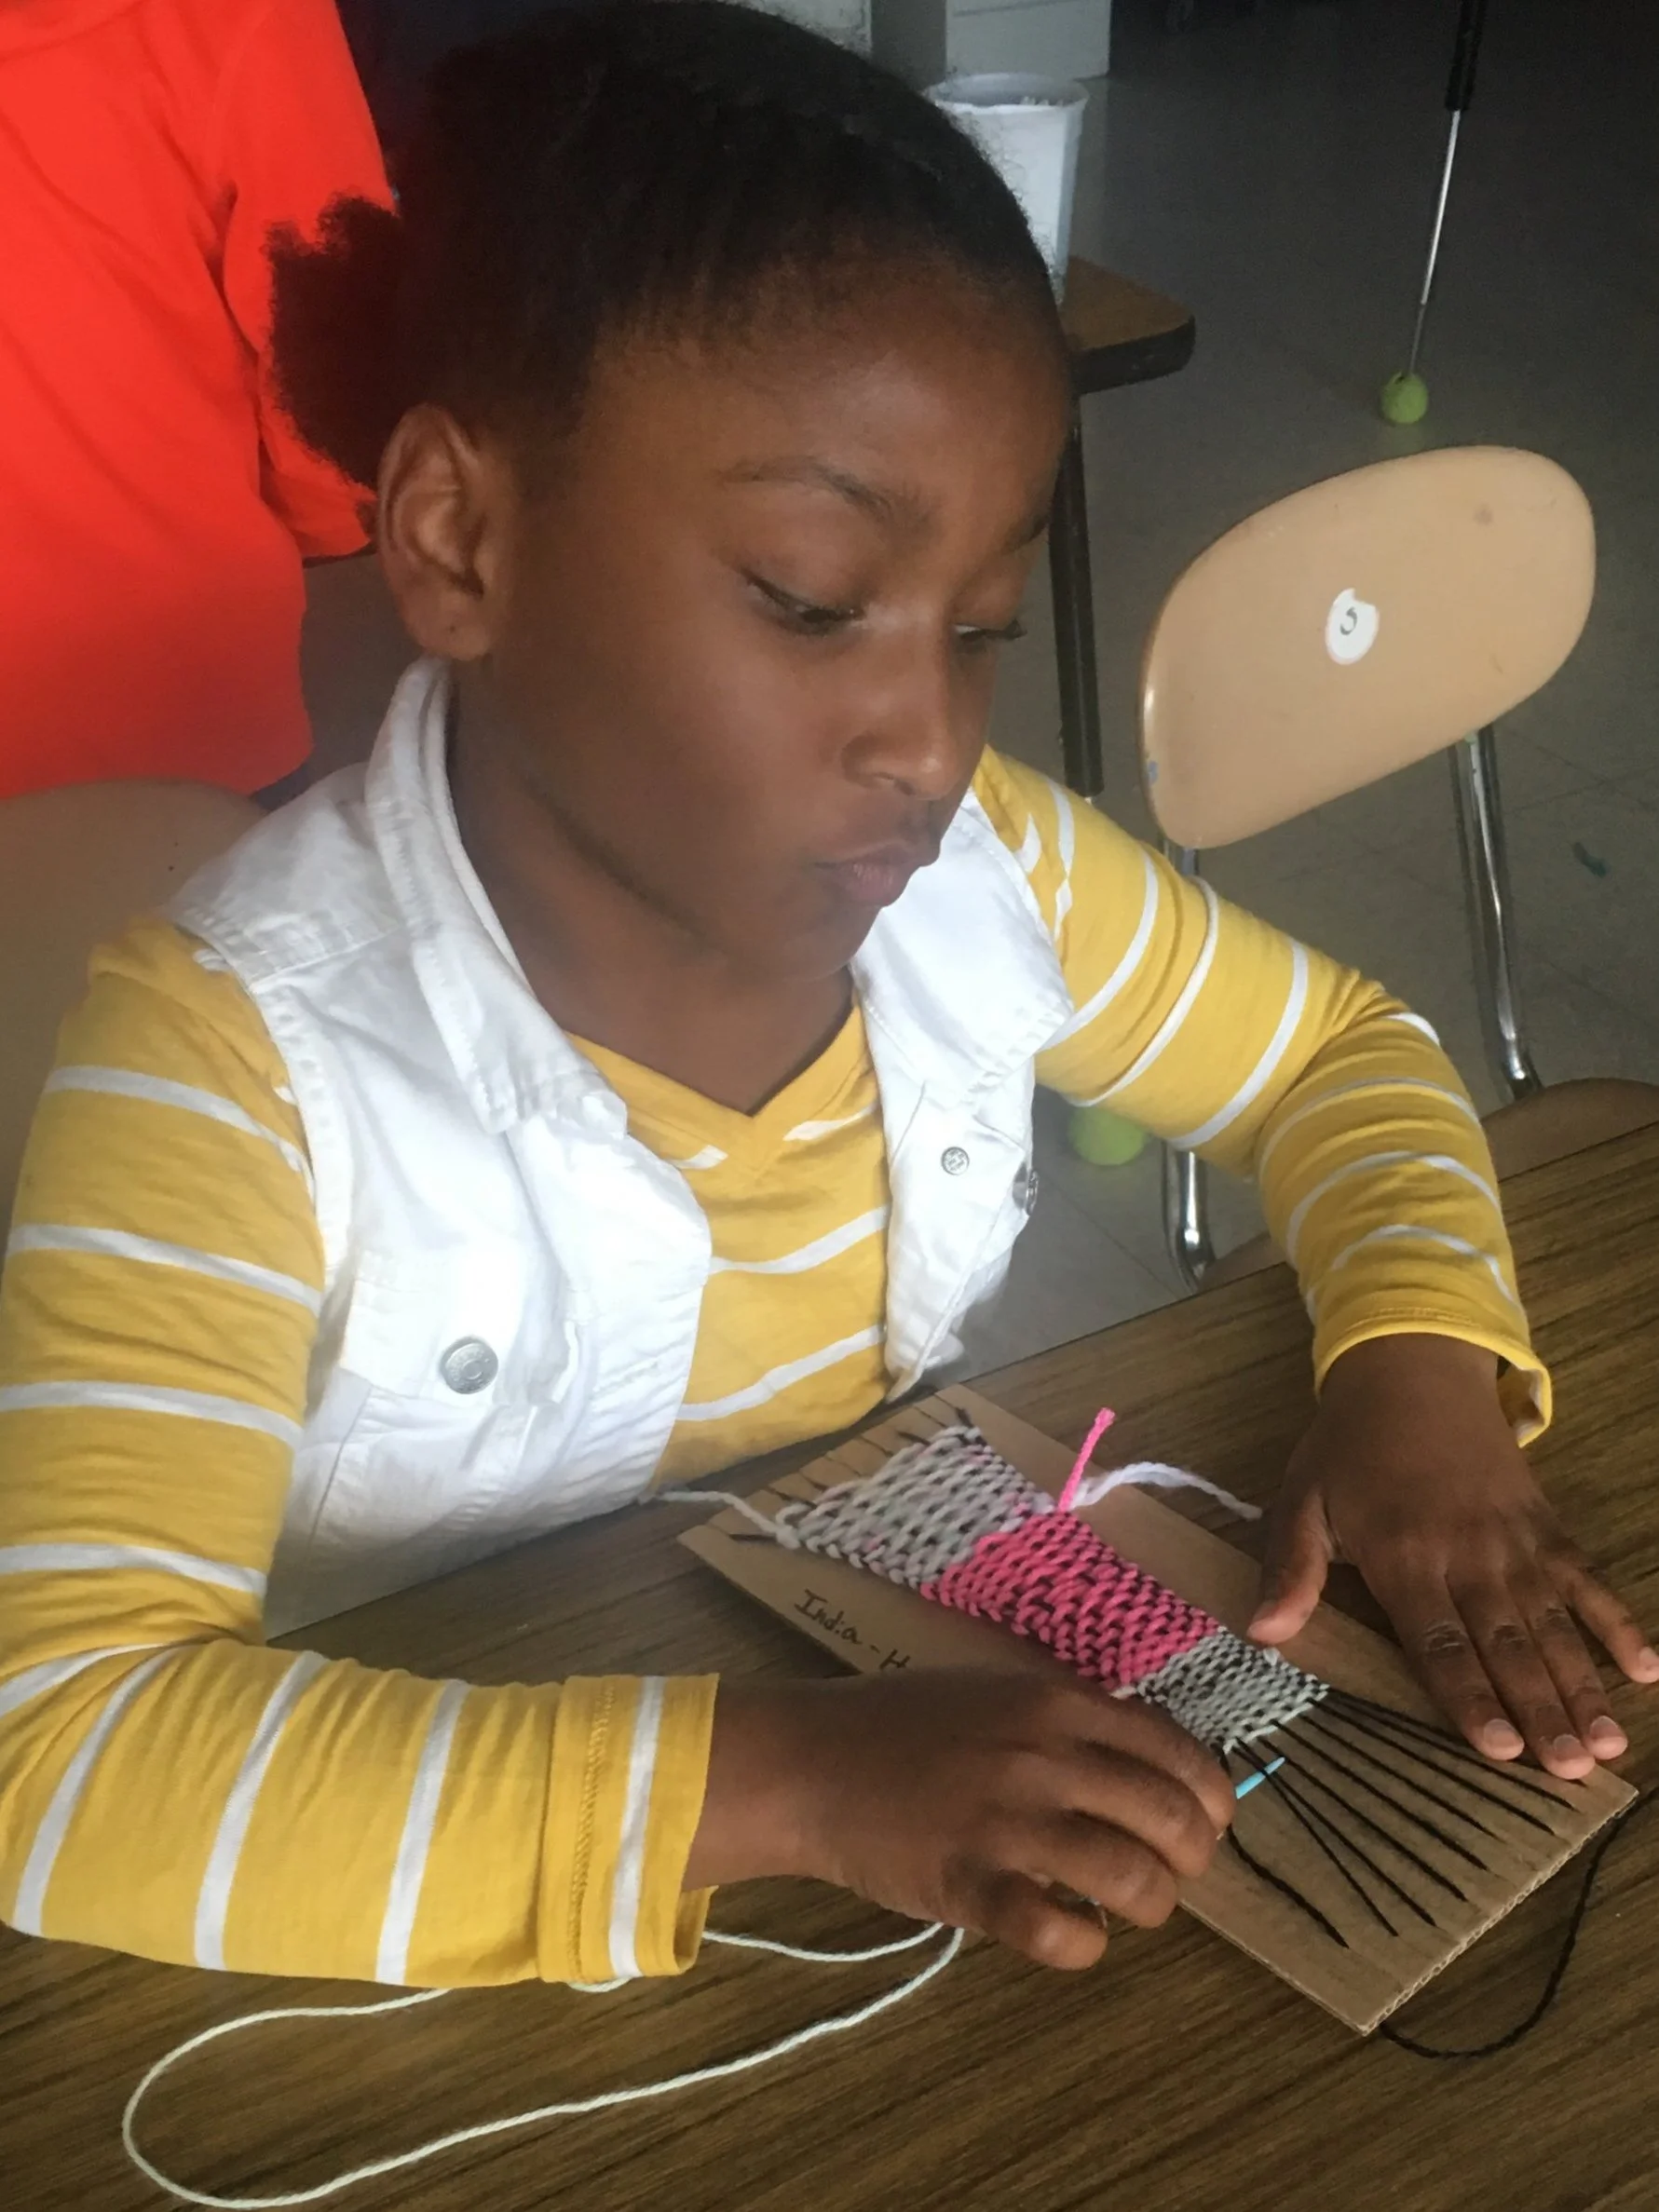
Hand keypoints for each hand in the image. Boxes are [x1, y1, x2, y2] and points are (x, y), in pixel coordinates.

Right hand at [685, 1670, 1232, 1967]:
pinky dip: (1084, 1944)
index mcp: (1057, 1703)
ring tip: (1121, 1908)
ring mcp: (1010, 1822)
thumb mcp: (998, 1691)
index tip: (1203, 1826)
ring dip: (1149, 1906)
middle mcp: (1046, 1757)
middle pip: (1173, 1820)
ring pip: (1134, 1880)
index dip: (1211, 1801)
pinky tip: (1071, 1932)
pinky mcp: (972, 1886)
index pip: (1179, 1754)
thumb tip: (1149, 1760)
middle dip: (1190, 1860)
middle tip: (1166, 1874)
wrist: (810, 1763)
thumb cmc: (904, 1724)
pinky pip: (1061, 1933)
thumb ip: (1070, 1719)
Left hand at [1248, 1333, 1658, 1778]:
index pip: (1437, 1641)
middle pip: (1506, 1643)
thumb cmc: (1348, 1449)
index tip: (1501, 1749)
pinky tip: (1648, 1667)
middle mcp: (1467, 1555)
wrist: (1411, 1370)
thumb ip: (1291, 1569)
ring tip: (1607, 1744)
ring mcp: (1515, 1541)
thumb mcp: (1302, 1500)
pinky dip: (1619, 1621)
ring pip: (1552, 1622)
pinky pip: (1587, 1578)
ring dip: (1582, 1684)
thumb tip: (1263, 1633)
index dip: (1470, 1696)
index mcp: (1403, 1556)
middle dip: (1540, 1709)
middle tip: (1572, 1770)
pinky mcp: (1547, 1525)